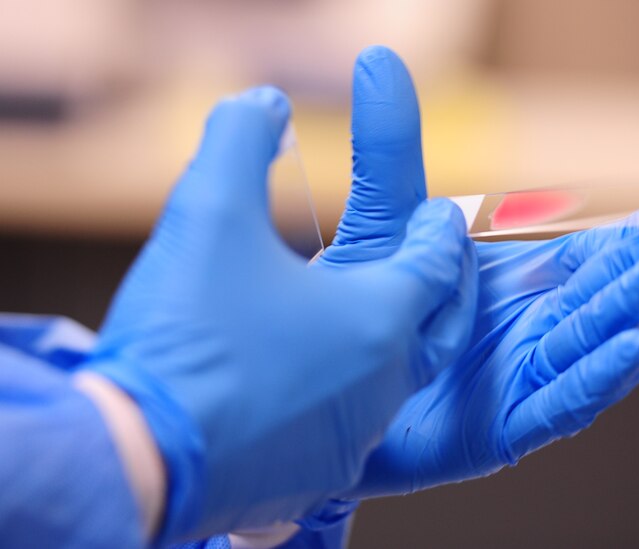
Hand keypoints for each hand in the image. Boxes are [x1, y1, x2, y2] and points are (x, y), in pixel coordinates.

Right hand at [83, 87, 476, 540]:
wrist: (141, 460)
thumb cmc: (188, 336)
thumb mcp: (208, 214)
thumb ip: (239, 143)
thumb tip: (262, 103)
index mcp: (378, 318)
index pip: (436, 265)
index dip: (442, 233)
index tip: (444, 216)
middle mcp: (383, 383)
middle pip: (440, 330)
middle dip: (448, 291)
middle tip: (443, 267)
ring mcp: (355, 436)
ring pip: (397, 382)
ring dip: (396, 343)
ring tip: (376, 318)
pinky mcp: (317, 477)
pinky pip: (352, 427)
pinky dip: (351, 394)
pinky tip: (319, 384)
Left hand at [314, 47, 638, 499]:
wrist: (335, 398)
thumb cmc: (371, 314)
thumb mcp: (386, 225)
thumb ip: (391, 152)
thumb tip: (378, 58)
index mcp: (530, 280)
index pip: (609, 245)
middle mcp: (541, 325)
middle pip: (616, 283)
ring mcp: (529, 377)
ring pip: (594, 335)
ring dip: (636, 298)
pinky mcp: (506, 427)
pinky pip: (560, 403)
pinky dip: (596, 378)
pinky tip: (635, 347)